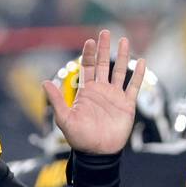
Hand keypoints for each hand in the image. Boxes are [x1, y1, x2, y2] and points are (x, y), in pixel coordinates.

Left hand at [44, 30, 145, 154]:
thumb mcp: (64, 119)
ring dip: (122, 56)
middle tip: (105, 32)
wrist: (98, 154)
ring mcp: (115, 97)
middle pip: (103, 64)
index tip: (89, 41)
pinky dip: (137, 75)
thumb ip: (56, 100)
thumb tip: (44, 82)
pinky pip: (133, 87)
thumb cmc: (80, 139)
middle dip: (104, 48)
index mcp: (86, 92)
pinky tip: (141, 62)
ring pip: (120, 72)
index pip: (87, 68)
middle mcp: (101, 91)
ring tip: (124, 40)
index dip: (88, 54)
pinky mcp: (127, 105)